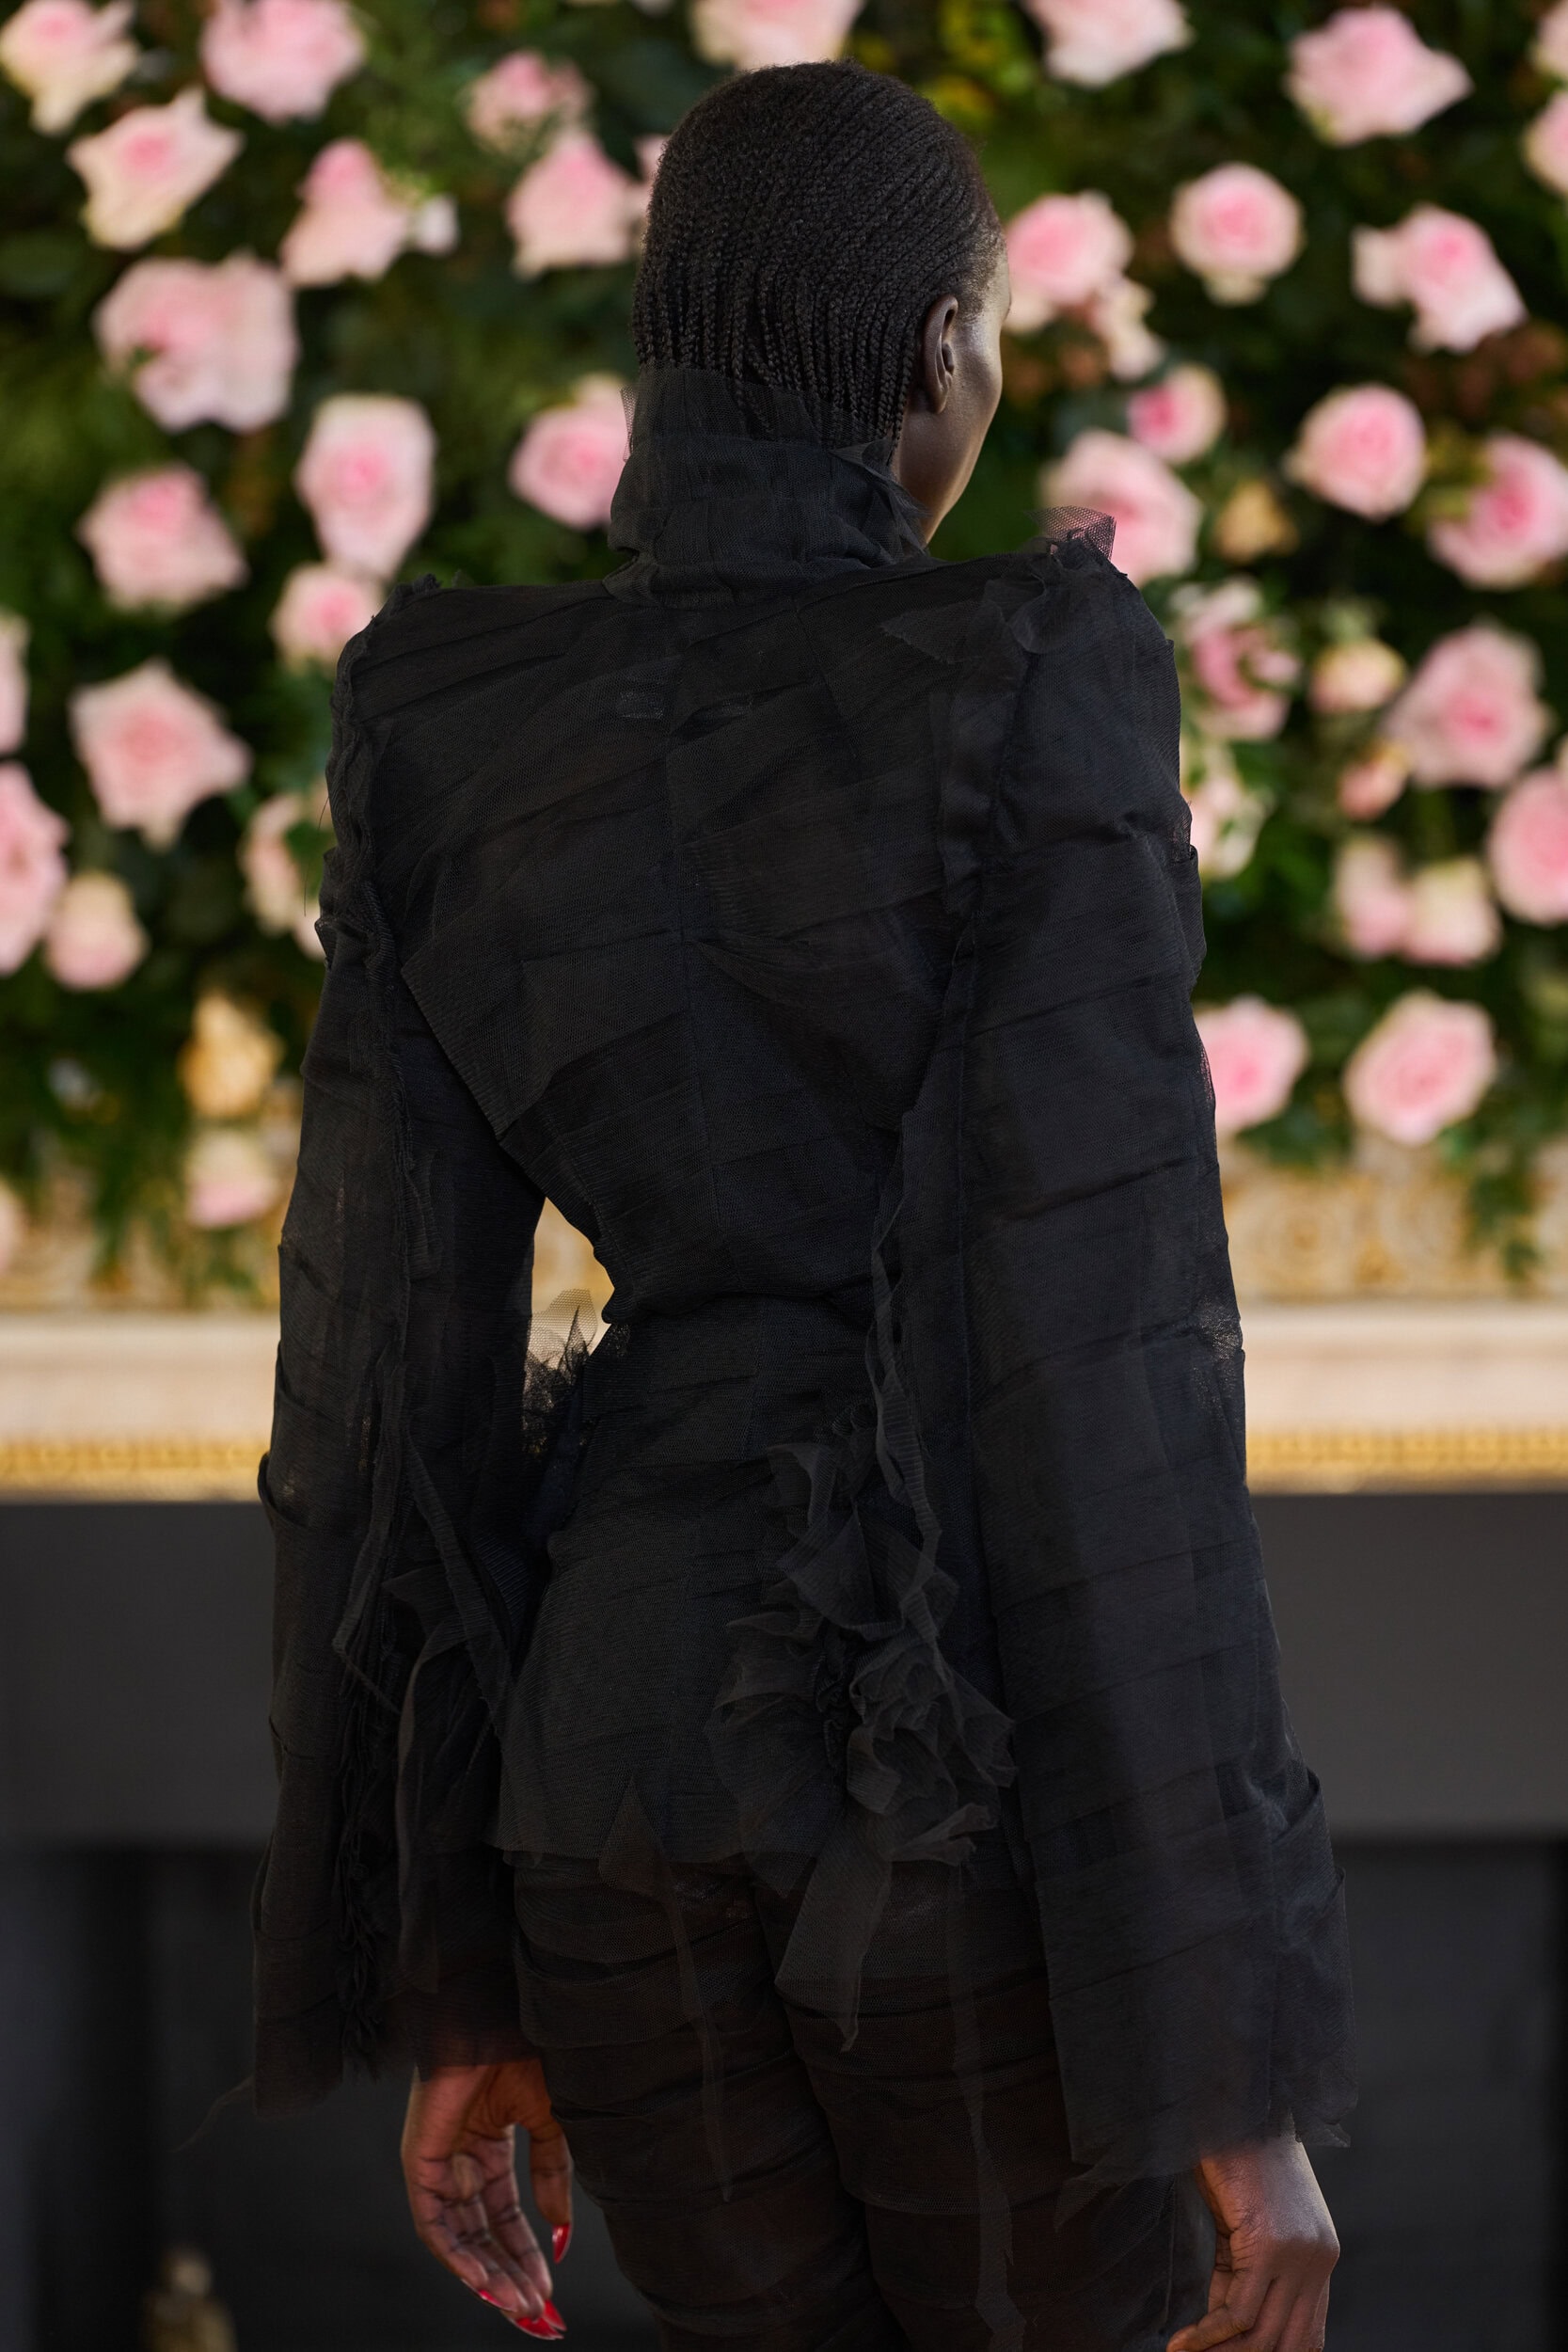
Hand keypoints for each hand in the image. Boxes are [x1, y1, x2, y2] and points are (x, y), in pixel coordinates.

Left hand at [402, 2060, 573, 2336]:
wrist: (493, 2015)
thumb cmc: (523, 2049)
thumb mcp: (551, 2121)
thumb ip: (553, 2175)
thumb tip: (559, 2233)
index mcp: (491, 2147)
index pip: (507, 2220)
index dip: (530, 2258)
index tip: (552, 2296)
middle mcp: (462, 2160)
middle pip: (484, 2238)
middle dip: (513, 2280)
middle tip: (540, 2319)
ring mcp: (438, 2162)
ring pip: (460, 2239)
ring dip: (490, 2277)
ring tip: (520, 2308)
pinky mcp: (418, 2161)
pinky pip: (434, 2224)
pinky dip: (458, 2255)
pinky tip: (485, 2281)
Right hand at [1167, 2137, 1337, 2351]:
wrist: (1233, 2104)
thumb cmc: (1234, 2154)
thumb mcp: (1245, 2224)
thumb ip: (1243, 2272)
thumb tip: (1224, 2325)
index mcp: (1321, 2254)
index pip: (1308, 2335)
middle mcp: (1319, 2259)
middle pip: (1288, 2345)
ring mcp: (1299, 2255)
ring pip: (1263, 2337)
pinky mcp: (1269, 2247)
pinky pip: (1238, 2314)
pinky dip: (1207, 2337)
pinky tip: (1181, 2343)